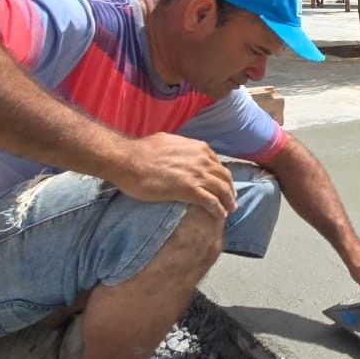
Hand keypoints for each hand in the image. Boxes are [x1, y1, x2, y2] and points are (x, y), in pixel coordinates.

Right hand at [109, 133, 235, 219]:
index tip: (222, 184)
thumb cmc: (141, 152)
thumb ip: (180, 148)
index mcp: (198, 148)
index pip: (218, 164)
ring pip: (222, 190)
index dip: (222, 176)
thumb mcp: (168, 142)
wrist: (128, 160)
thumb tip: (179, 149)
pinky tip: (220, 216)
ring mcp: (197, 175)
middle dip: (230, 189)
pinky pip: (211, 202)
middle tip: (231, 199)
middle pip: (224, 177)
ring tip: (230, 210)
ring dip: (228, 201)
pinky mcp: (189, 190)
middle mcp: (202, 160)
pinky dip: (219, 210)